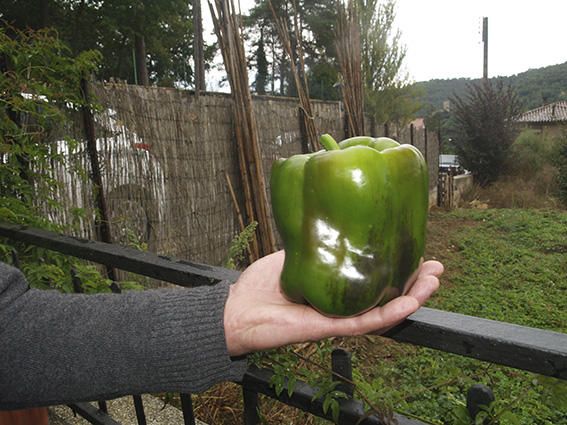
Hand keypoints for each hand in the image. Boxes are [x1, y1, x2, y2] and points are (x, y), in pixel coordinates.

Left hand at [224, 251, 442, 355]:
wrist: (238, 309)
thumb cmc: (261, 285)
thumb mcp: (295, 254)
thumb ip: (317, 243)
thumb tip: (334, 217)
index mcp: (336, 288)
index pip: (374, 280)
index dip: (398, 268)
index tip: (417, 249)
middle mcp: (342, 305)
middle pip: (386, 296)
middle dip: (414, 283)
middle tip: (437, 268)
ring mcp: (338, 318)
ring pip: (384, 311)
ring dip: (412, 298)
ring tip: (434, 282)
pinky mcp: (329, 328)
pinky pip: (365, 322)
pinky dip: (389, 313)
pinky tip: (409, 302)